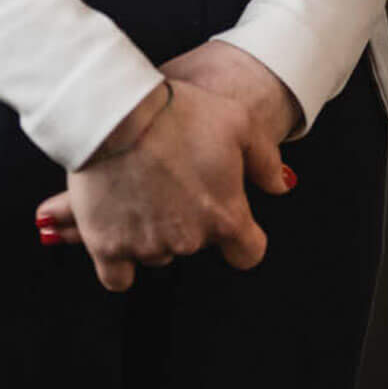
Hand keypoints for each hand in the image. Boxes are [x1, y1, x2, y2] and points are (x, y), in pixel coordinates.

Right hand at [35, 45, 298, 285]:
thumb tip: (280, 186)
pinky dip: (119, 259)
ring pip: (158, 255)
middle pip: (197, 245)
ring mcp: (147, 247)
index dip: (242, 238)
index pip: (247, 253)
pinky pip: (118, 276)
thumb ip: (265, 160)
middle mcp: (189, 239)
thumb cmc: (180, 112)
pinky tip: (119, 227)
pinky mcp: (107, 248)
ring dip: (155, 233)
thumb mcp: (239, 122)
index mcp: (226, 216)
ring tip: (145, 189)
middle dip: (191, 219)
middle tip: (176, 180)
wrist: (119, 112)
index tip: (229, 221)